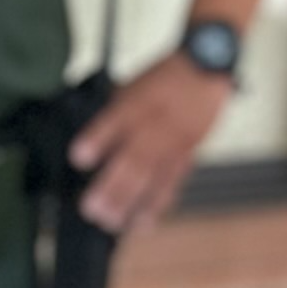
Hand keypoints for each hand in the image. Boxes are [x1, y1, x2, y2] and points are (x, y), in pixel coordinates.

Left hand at [70, 51, 227, 232]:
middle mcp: (156, 124)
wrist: (207, 65)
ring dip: (130, 203)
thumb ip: (112, 114)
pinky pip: (173, 181)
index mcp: (137, 103)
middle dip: (111, 186)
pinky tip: (143, 222)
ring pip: (151, 175)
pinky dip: (158, 204)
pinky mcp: (188, 153)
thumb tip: (87, 148)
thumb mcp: (131, 86)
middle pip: (133, 157)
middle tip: (92, 209)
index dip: (97, 139)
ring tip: (112, 222)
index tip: (79, 157)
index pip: (115, 120)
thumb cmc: (163, 78)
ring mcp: (173, 141)